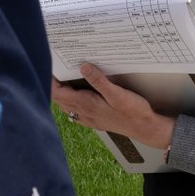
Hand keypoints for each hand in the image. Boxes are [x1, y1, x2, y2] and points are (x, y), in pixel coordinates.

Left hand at [52, 63, 175, 151]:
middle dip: (54, 85)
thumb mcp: (117, 93)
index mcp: (85, 104)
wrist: (144, 128)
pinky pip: (75, 112)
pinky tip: (76, 97)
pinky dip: (70, 102)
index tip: (50, 68)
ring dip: (61, 94)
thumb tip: (83, 67)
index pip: (58, 93)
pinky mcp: (94, 121)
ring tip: (63, 80)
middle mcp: (83, 113)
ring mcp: (88, 119)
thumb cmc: (132, 112)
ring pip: (66, 106)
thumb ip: (98, 80)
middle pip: (59, 99)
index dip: (51, 81)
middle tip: (55, 70)